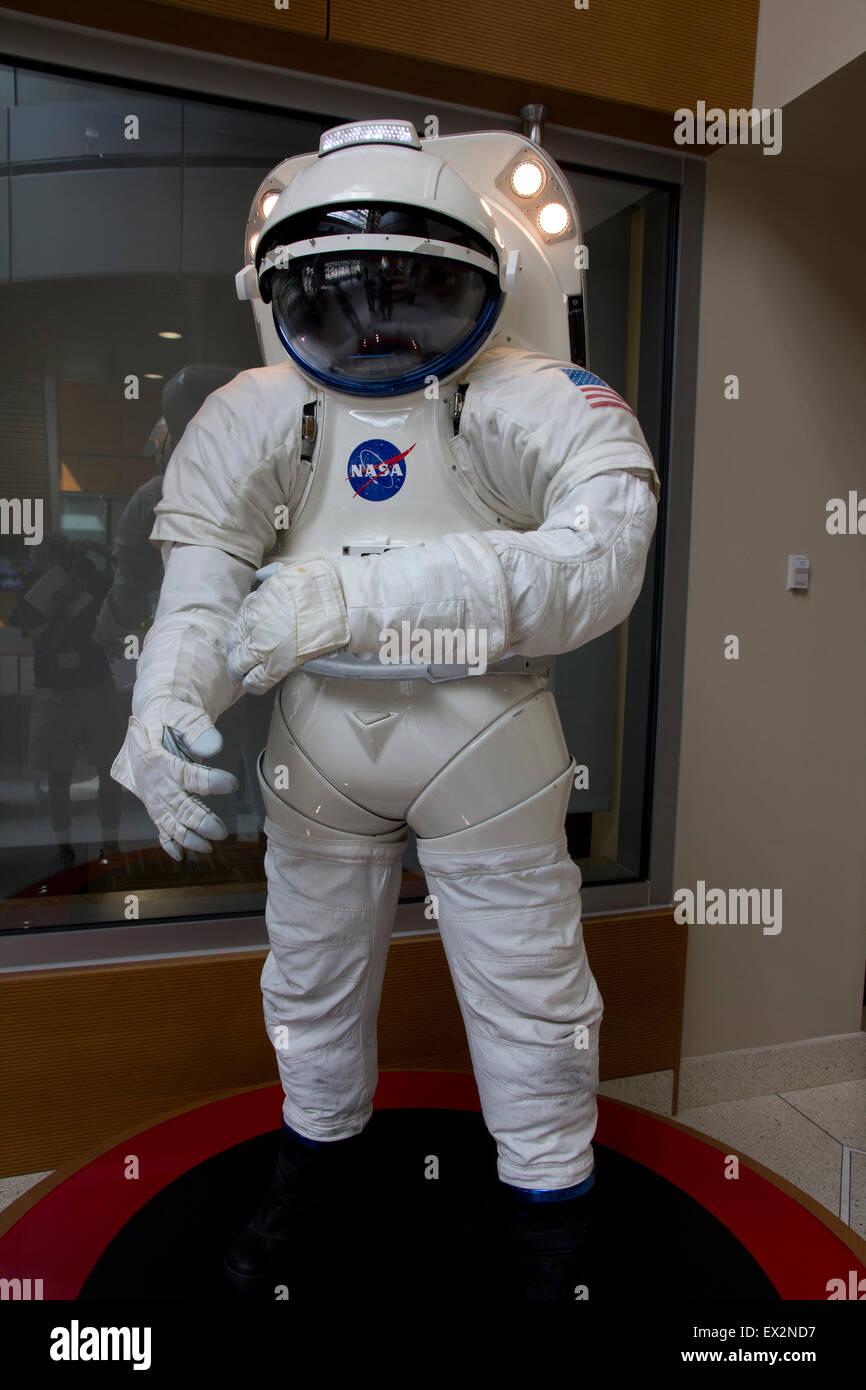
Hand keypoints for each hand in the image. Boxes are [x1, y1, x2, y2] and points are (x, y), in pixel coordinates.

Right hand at [111, 699, 237, 860]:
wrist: (150, 716)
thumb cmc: (168, 712)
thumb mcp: (179, 710)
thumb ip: (194, 726)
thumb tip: (213, 747)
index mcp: (153, 756)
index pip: (183, 773)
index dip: (208, 781)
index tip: (232, 784)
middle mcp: (149, 780)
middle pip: (175, 805)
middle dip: (198, 820)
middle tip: (221, 831)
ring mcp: (150, 794)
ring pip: (168, 820)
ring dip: (187, 836)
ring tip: (209, 846)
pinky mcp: (154, 801)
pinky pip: (158, 824)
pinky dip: (167, 841)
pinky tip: (180, 855)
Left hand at [225, 556, 349, 695]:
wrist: (341, 603)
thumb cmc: (323, 587)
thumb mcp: (291, 570)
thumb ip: (273, 574)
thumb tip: (261, 575)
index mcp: (258, 602)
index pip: (240, 620)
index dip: (242, 630)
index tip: (243, 636)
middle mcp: (256, 623)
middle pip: (235, 641)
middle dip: (235, 651)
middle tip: (236, 659)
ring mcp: (264, 644)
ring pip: (240, 661)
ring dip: (239, 669)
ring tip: (240, 676)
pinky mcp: (277, 663)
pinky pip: (257, 678)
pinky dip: (252, 684)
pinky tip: (251, 686)